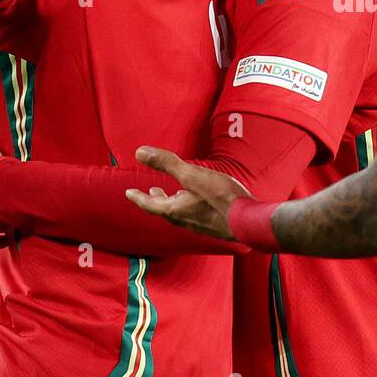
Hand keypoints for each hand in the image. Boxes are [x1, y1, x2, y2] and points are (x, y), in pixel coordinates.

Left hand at [126, 147, 248, 239]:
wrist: (247, 221)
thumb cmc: (220, 198)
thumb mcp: (192, 175)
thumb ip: (166, 163)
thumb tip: (139, 152)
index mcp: (175, 210)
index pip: (150, 205)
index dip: (138, 197)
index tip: (129, 193)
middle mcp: (185, 220)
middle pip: (165, 209)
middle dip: (156, 200)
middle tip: (149, 192)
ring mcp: (200, 224)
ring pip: (180, 212)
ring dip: (173, 202)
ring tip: (174, 194)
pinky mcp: (214, 225)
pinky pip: (194, 214)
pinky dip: (189, 206)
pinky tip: (199, 201)